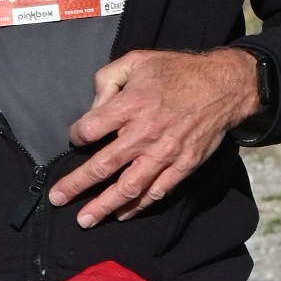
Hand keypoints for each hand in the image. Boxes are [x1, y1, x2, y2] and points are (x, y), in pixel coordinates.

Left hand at [50, 47, 260, 226]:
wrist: (223, 85)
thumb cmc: (176, 71)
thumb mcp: (136, 61)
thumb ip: (107, 80)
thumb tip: (93, 109)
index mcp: (130, 105)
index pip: (90, 129)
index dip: (76, 136)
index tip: (75, 138)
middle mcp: (145, 133)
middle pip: (103, 165)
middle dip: (76, 185)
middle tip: (57, 198)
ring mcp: (165, 153)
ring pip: (129, 187)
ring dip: (104, 206)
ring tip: (84, 220)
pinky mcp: (183, 166)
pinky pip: (157, 192)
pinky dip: (138, 206)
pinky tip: (121, 215)